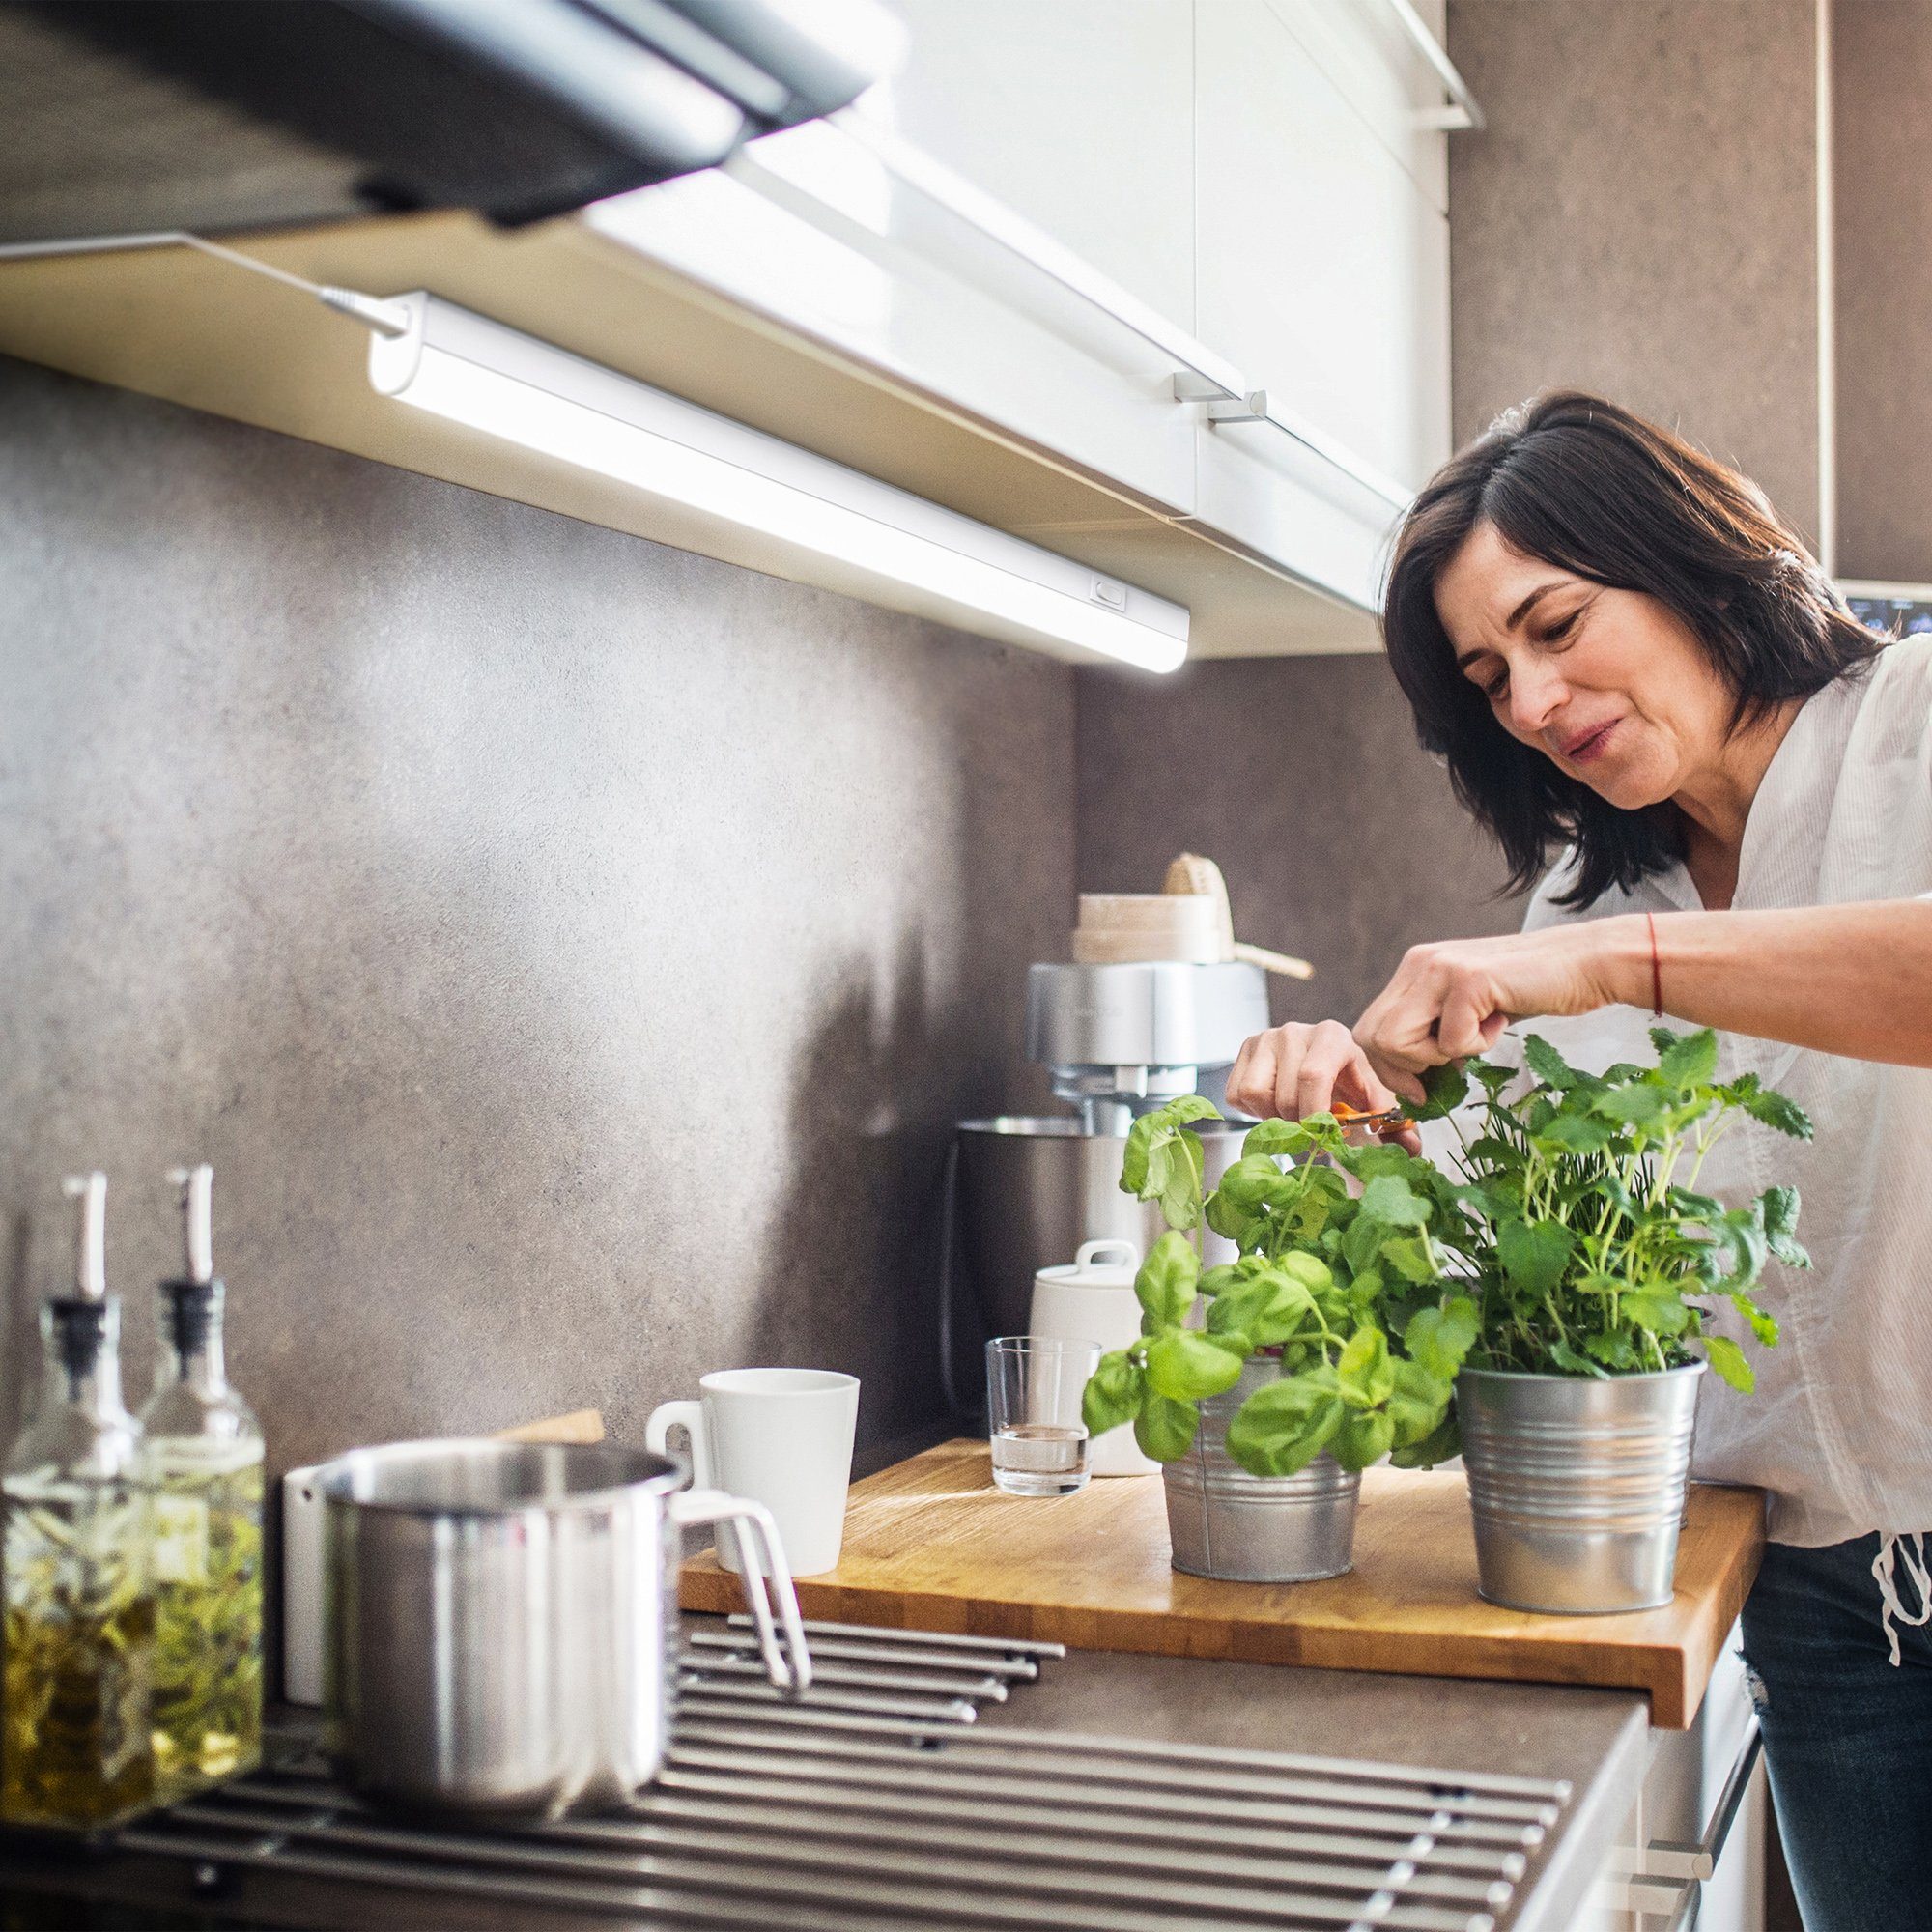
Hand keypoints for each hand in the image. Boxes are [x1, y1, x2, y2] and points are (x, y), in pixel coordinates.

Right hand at [1225, 1020, 1421, 1152]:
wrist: (1324, 1065)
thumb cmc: (1349, 1084)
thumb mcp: (1372, 1099)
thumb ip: (1392, 1125)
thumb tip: (1411, 1149)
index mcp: (1332, 1036)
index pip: (1313, 1077)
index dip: (1315, 1114)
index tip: (1324, 1136)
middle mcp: (1295, 1031)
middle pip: (1285, 1095)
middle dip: (1299, 1125)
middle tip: (1313, 1132)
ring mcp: (1265, 1037)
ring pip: (1255, 1094)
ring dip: (1273, 1117)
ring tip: (1293, 1116)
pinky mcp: (1244, 1050)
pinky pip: (1237, 1094)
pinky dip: (1253, 1111)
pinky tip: (1274, 1104)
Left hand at [1351, 922, 1633, 1089]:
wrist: (1586, 963)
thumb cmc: (1532, 990)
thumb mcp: (1469, 1010)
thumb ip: (1433, 1030)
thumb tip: (1406, 1080)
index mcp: (1415, 968)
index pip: (1369, 1029)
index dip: (1388, 1068)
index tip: (1420, 1087)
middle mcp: (1419, 962)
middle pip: (1373, 1038)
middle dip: (1405, 1071)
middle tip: (1448, 1070)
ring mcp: (1440, 968)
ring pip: (1397, 1041)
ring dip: (1439, 1057)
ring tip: (1478, 1035)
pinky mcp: (1469, 980)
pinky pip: (1449, 1042)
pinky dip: (1478, 1046)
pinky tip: (1501, 1019)